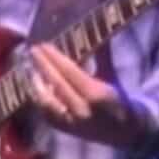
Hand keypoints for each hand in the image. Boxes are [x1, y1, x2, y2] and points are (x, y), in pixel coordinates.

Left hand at [30, 44, 144, 148]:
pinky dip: (39, 98)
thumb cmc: (118, 98)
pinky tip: (35, 85)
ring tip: (31, 67)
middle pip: (57, 84)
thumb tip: (96, 27)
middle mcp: (84, 110)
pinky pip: (46, 113)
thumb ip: (102, 54)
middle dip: (43, 65)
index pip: (70, 72)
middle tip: (33, 50)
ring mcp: (73, 123)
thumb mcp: (111, 75)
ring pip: (47, 101)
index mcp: (98, 94)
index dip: (54, 57)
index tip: (43, 45)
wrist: (127, 132)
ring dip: (37, 82)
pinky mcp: (65, 130)